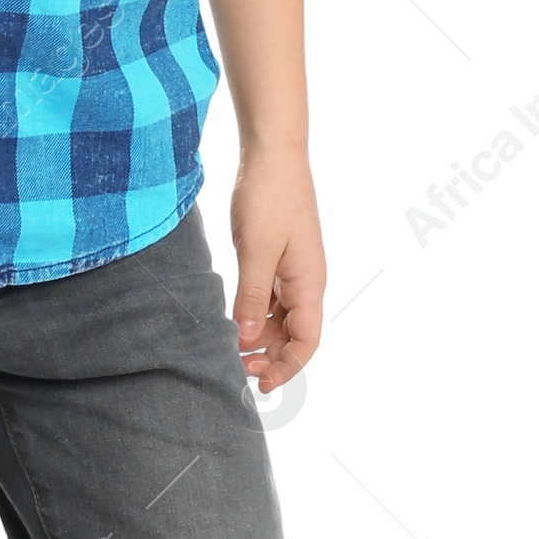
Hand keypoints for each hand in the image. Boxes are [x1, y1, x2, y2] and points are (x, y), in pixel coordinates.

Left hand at [231, 150, 324, 390]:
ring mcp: (292, 270)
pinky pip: (270, 298)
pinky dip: (253, 314)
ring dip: (259, 337)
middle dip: (269, 356)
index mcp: (309, 283)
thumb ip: (251, 296)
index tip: (260, 384)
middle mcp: (306, 281)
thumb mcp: (255, 250)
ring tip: (229, 347)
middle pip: (294, 335)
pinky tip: (231, 318)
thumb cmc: (268, 197)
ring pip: (280, 318)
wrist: (272, 154)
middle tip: (234, 367)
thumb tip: (246, 339)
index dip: (287, 367)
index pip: (307, 341)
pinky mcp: (277, 258)